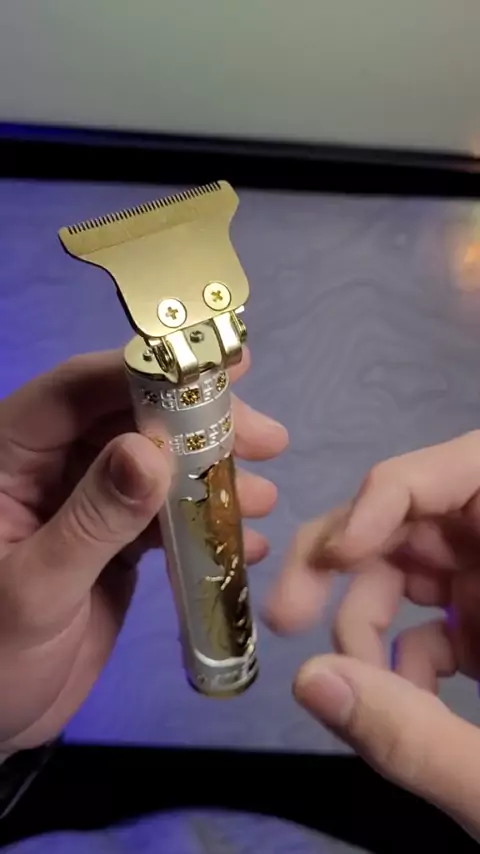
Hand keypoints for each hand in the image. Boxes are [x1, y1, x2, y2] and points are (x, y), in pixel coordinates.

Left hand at [0, 349, 287, 753]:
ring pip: (155, 464)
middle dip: (199, 425)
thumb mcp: (36, 590)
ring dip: (212, 477)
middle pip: (128, 419)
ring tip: (263, 499)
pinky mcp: (111, 538)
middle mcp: (47, 466)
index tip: (218, 371)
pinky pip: (162, 515)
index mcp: (7, 457)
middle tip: (265, 440)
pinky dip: (205, 525)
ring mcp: (84, 501)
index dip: (144, 372)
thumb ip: (92, 520)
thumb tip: (151, 449)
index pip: (75, 391)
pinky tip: (246, 544)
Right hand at [266, 432, 479, 838]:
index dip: (394, 491)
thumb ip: (415, 735)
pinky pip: (429, 623)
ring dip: (363, 617)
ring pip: (410, 570)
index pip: (467, 468)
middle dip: (345, 561)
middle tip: (288, 616)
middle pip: (417, 517)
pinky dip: (397, 657)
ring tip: (347, 680)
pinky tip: (398, 703)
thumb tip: (309, 681)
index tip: (339, 554)